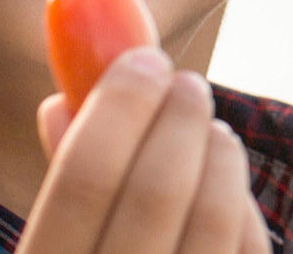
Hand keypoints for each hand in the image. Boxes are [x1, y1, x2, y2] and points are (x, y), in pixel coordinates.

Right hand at [19, 47, 269, 253]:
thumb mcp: (52, 253)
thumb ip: (58, 194)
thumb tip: (62, 101)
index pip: (82, 183)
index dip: (117, 108)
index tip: (142, 58)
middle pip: (157, 196)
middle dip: (178, 122)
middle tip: (187, 83)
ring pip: (215, 224)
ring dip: (218, 160)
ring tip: (212, 131)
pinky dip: (241, 215)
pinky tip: (228, 194)